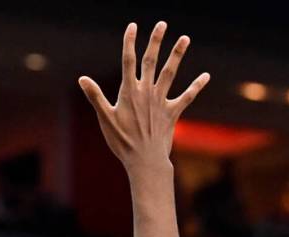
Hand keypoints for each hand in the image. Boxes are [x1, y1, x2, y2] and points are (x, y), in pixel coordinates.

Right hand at [79, 22, 209, 171]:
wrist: (145, 160)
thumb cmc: (122, 142)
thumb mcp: (105, 119)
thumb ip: (95, 97)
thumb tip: (82, 79)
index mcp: (129, 92)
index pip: (128, 61)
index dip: (130, 42)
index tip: (132, 26)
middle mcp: (146, 92)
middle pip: (151, 61)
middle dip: (156, 41)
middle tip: (162, 24)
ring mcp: (161, 101)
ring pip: (170, 73)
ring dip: (177, 55)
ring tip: (185, 39)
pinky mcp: (173, 112)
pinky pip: (187, 96)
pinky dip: (196, 86)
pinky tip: (206, 76)